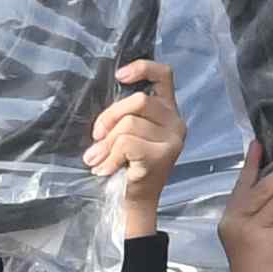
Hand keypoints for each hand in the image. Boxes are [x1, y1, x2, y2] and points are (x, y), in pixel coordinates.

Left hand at [78, 60, 185, 242]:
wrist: (135, 203)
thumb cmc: (128, 165)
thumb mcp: (129, 133)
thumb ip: (126, 114)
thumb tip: (106, 107)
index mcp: (168, 111)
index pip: (164, 74)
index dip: (142, 68)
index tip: (119, 77)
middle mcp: (176, 122)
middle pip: (139, 100)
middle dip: (109, 117)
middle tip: (96, 137)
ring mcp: (172, 139)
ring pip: (129, 124)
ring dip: (105, 144)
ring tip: (97, 159)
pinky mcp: (163, 155)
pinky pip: (126, 143)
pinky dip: (110, 157)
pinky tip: (104, 169)